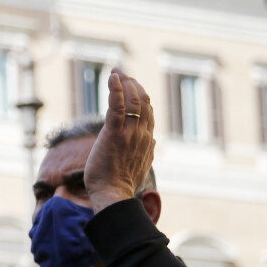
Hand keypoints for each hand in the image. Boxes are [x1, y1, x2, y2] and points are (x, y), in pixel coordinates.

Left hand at [85, 68, 155, 213]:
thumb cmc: (120, 184)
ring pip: (132, 101)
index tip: (130, 85)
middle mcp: (142, 134)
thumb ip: (146, 150)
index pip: (148, 111)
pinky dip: (116, 89)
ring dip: (125, 83)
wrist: (112, 194)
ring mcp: (129, 133)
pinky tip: (113, 77)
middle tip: (121, 73)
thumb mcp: (140, 165)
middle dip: (133, 84)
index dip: (141, 95)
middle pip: (143, 101)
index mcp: (148, 140)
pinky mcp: (114, 134)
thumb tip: (153, 141)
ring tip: (116, 72)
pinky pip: (117, 106)